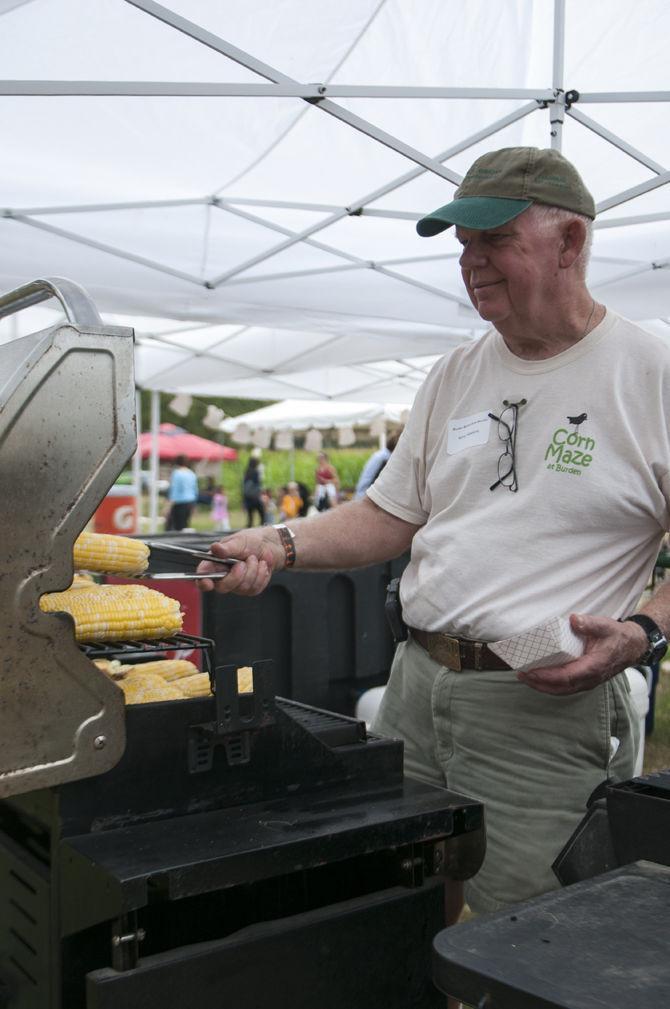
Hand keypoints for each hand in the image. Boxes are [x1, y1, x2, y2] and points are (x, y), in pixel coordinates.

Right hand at [196, 528, 284, 594]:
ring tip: (255, 559)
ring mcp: (236, 584)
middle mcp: (223, 576)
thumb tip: (215, 548)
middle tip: (243, 562)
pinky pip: (254, 588)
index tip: (207, 582)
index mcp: (215, 563)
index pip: (203, 576)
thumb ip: (227, 548)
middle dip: (236, 576)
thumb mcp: (239, 541)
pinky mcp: (250, 589)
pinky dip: (261, 575)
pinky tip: (262, 566)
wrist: (270, 545)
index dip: (202, 582)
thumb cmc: (251, 541)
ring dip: (252, 571)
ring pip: (242, 588)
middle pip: (223, 587)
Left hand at [517, 612, 646, 694]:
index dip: (548, 676)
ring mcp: (588, 682)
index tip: (531, 672)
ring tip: (525, 678)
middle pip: (561, 688)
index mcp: (593, 667)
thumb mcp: (605, 625)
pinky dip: (550, 685)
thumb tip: (573, 619)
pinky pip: (565, 687)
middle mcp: (590, 679)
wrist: (631, 647)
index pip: (567, 676)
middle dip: (539, 684)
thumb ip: (589, 623)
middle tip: (521, 675)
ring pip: (562, 690)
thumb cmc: (616, 636)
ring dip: (542, 687)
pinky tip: (538, 679)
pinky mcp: (585, 681)